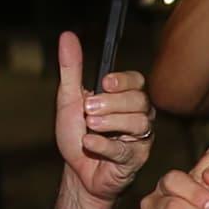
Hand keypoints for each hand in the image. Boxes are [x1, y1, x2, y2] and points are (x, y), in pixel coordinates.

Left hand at [50, 34, 154, 202]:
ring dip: (109, 123)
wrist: (77, 173)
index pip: (136, 81)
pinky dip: (104, 145)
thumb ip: (72, 69)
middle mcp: (138, 115)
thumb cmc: (77, 136)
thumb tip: (67, 36)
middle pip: (139, 100)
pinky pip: (126, 149)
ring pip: (138, 123)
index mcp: (125, 98)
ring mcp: (140, 138)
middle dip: (112, 104)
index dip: (123, 81)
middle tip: (88, 110)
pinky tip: (89, 143)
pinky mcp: (136, 159)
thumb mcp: (69, 99)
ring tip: (89, 127)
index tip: (105, 83)